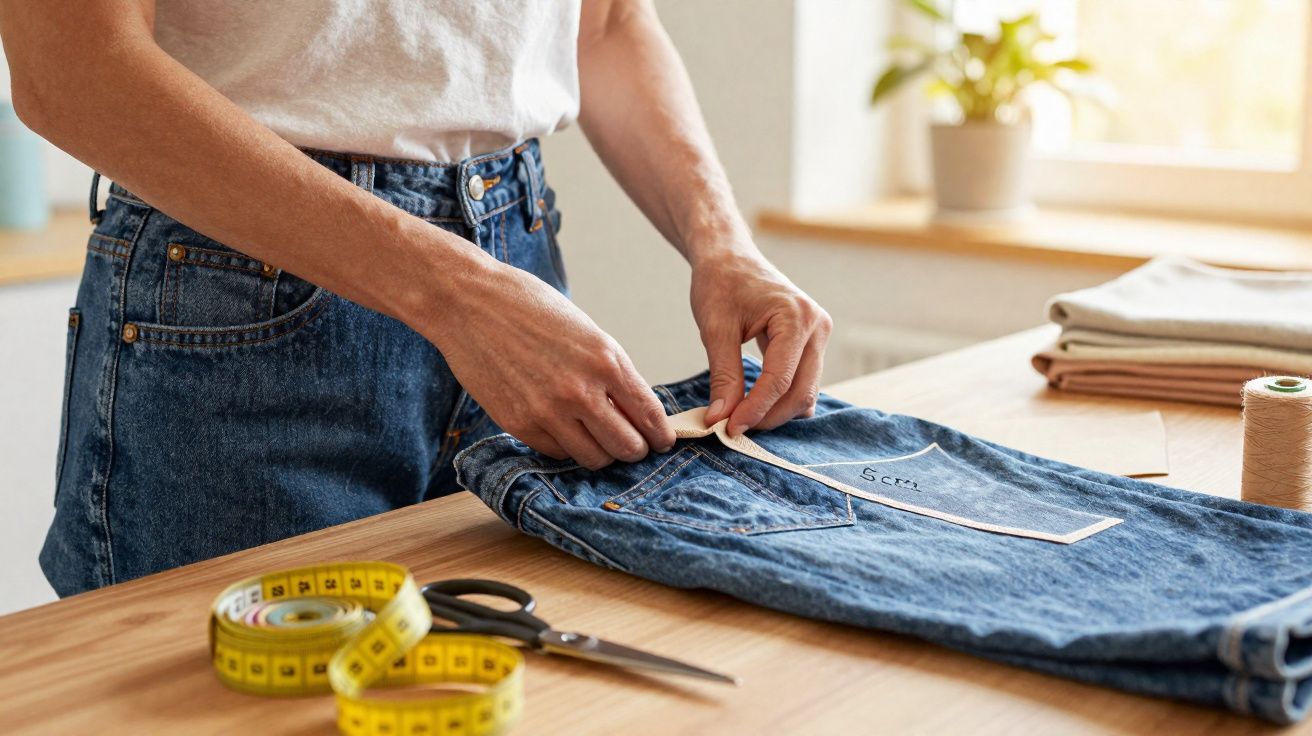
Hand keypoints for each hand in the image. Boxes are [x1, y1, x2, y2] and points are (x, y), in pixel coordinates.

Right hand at [426, 259, 673, 469]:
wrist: (468, 302)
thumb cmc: (529, 307)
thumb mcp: (586, 331)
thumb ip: (611, 372)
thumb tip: (634, 412)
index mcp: (606, 359)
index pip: (649, 415)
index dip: (660, 435)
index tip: (661, 441)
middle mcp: (581, 391)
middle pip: (626, 447)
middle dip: (634, 449)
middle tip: (631, 445)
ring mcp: (548, 411)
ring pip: (593, 458)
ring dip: (601, 453)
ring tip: (597, 439)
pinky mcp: (519, 424)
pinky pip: (557, 453)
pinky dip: (566, 446)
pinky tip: (563, 428)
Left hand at [691, 251, 831, 435]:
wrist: (729, 257)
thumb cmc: (720, 283)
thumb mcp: (715, 329)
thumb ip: (723, 376)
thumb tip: (721, 419)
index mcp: (796, 317)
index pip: (780, 380)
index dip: (754, 410)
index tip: (728, 429)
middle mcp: (817, 326)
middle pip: (801, 392)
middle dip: (768, 416)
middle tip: (733, 429)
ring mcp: (819, 335)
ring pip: (805, 391)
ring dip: (775, 411)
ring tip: (740, 419)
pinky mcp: (812, 343)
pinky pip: (802, 381)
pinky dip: (781, 399)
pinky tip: (755, 406)